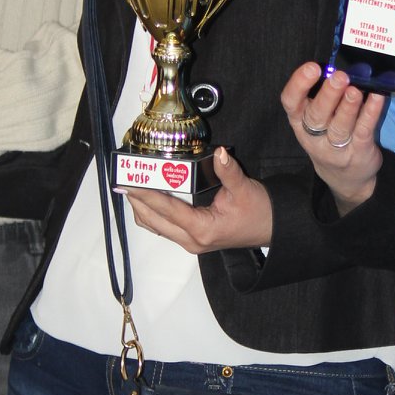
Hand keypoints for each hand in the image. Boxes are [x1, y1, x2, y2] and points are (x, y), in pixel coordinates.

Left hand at [126, 146, 272, 251]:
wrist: (272, 229)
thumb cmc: (259, 211)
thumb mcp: (244, 188)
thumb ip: (228, 170)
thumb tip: (219, 152)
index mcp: (202, 229)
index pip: (166, 209)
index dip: (145, 194)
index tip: (128, 183)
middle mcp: (191, 240)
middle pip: (153, 221)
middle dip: (136, 202)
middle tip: (122, 181)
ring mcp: (190, 242)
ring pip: (155, 227)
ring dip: (141, 208)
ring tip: (130, 188)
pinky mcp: (191, 239)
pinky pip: (164, 227)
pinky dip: (152, 213)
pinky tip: (147, 198)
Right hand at [281, 62, 383, 213]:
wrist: (346, 178)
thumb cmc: (329, 138)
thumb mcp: (317, 121)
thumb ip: (322, 96)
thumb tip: (336, 67)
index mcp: (300, 122)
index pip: (291, 103)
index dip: (298, 84)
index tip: (312, 68)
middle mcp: (314, 136)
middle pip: (316, 115)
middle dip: (328, 95)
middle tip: (339, 77)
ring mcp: (336, 147)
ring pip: (339, 126)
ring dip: (348, 107)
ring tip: (355, 90)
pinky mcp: (358, 152)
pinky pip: (363, 131)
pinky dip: (370, 114)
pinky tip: (377, 97)